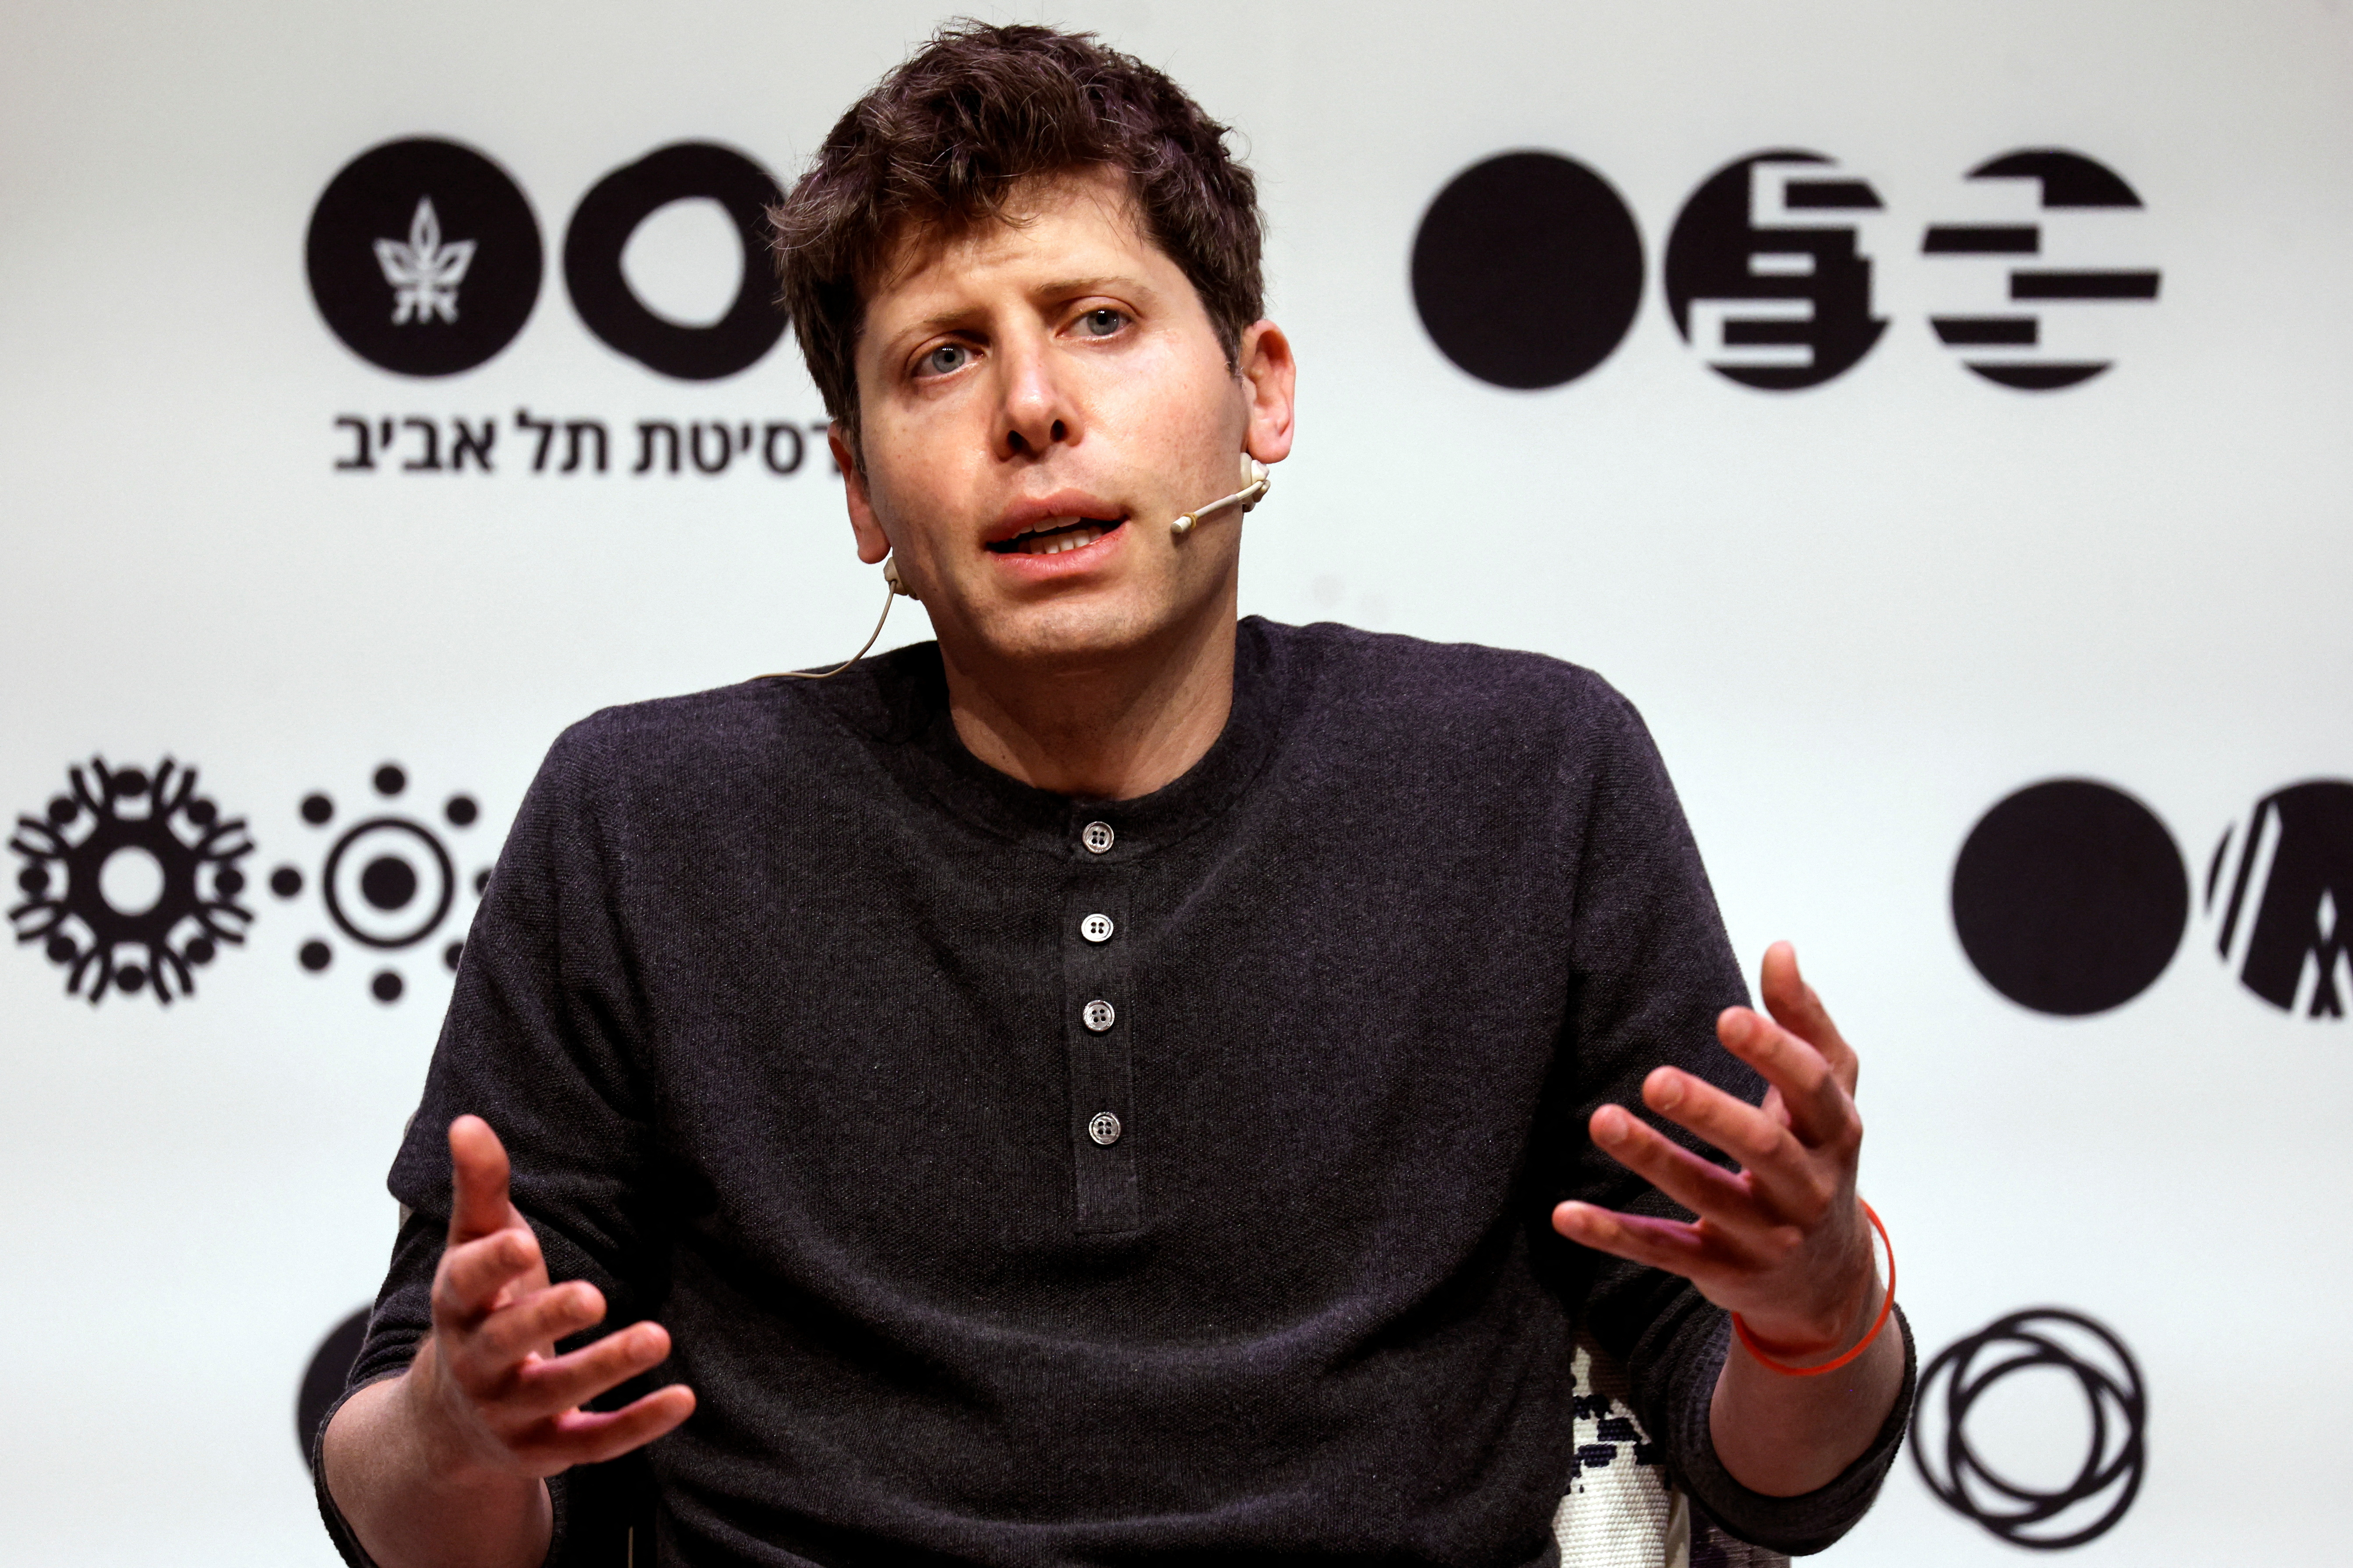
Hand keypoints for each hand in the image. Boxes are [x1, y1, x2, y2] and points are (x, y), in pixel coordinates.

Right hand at [403, 1115, 694, 1478]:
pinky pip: (594, 1442)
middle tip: (593, 1296)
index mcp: (457, 1307)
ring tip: (659, 1336)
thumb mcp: (474, 1248)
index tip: (521, 1240)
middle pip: (505, 1342)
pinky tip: (684, 1398)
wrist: (450, 1421)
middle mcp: (476, 1364)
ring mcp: (510, 1413)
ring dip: (607, 1368)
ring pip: (556, 1394)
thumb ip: (480, 1188)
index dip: (491, 1265)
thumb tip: (467, 1120)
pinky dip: (637, 1424)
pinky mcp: (548, 1449)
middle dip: (545, 1320)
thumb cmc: (480, 1309)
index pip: (464, 1284)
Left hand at [1552, 942, 1877, 1361]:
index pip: (1813, 1089)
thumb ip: (1805, 1024)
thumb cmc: (1817, 1159)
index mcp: (1835, 1133)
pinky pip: (1663, 1251)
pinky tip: (1564, 1213)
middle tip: (1656, 1079)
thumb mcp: (1827, 1098)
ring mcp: (1764, 1235)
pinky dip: (1614, 1234)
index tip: (1727, 1016)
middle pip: (1763, 1149)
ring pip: (1706, 1197)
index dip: (1775, 1052)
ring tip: (1602, 1120)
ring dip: (1653, 1159)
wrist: (1827, 1279)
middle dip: (1711, 1113)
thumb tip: (1780, 948)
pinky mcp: (1721, 1270)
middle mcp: (1807, 1189)